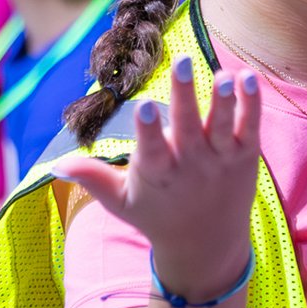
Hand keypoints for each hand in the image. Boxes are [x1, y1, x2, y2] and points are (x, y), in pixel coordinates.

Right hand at [51, 59, 261, 300]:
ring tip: (225, 74)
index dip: (146, 128)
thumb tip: (55, 164)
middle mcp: (191, 165)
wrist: (207, 246)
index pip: (151, 148)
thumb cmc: (157, 217)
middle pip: (187, 125)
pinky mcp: (245, 157)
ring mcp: (220, 160)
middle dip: (184, 94)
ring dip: (224, 100)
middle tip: (182, 61)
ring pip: (222, 126)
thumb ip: (93, 178)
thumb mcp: (121, 201)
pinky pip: (250, 127)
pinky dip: (251, 104)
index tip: (143, 105)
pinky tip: (249, 77)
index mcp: (157, 173)